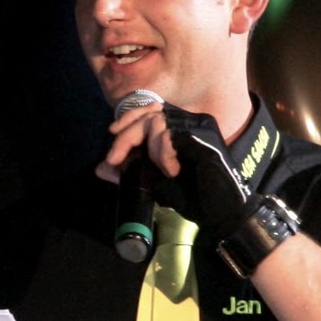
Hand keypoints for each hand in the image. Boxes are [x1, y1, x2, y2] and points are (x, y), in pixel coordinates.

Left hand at [96, 100, 247, 238]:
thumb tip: (101, 167)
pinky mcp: (204, 137)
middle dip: (126, 135)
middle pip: (150, 113)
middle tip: (114, 158)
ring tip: (159, 168)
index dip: (129, 117)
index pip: (151, 108)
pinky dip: (164, 153)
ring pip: (159, 121)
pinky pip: (172, 135)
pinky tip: (172, 170)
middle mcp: (191, 122)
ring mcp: (199, 127)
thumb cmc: (192, 197)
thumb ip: (129, 172)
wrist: (219, 212)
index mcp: (180, 128)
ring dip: (149, 147)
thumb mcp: (153, 183)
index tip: (112, 132)